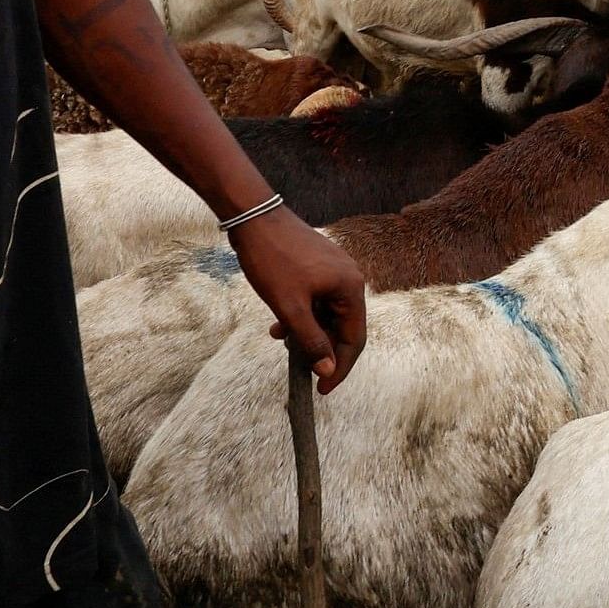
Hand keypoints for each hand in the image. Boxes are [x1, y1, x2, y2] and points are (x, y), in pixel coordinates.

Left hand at [233, 205, 367, 392]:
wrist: (254, 217)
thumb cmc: (273, 260)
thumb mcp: (290, 308)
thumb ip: (311, 341)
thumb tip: (328, 369)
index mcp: (351, 288)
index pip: (354, 339)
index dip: (339, 368)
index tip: (323, 390)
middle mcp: (350, 278)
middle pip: (343, 327)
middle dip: (321, 349)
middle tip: (301, 368)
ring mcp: (335, 269)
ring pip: (328, 314)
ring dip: (308, 332)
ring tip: (283, 340)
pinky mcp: (320, 265)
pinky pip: (318, 299)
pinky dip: (303, 315)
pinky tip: (280, 323)